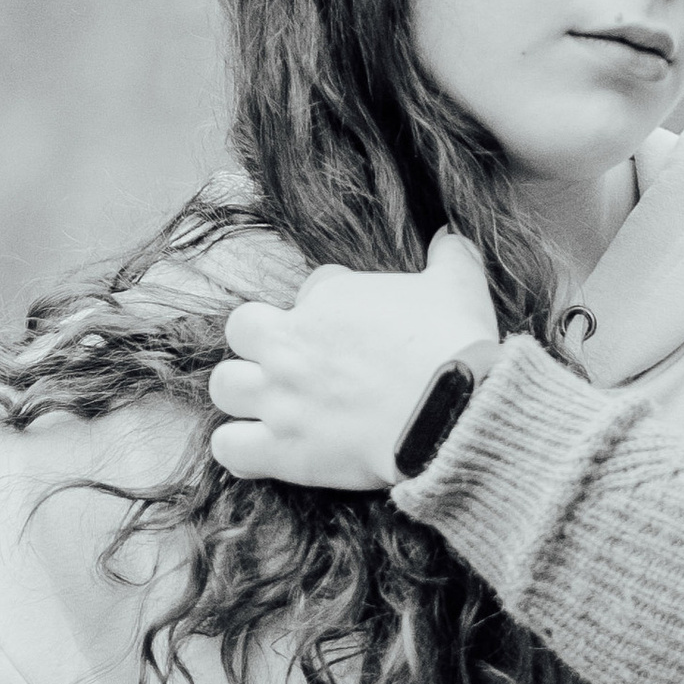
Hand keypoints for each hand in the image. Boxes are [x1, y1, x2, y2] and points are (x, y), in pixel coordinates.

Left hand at [207, 242, 500, 490]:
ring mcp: (281, 398)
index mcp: (328, 298)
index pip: (310, 288)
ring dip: (243, 393)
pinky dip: (238, 449)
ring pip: (223, 386)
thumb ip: (450, 255)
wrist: (454, 412)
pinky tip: (259, 449)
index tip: (353, 328)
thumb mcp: (460, 284)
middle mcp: (292, 345)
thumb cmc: (454, 345)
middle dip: (261, 341)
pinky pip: (228, 449)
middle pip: (241, 330)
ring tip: (270, 404)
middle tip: (293, 359)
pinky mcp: (283, 450)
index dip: (329, 306)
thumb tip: (449, 234)